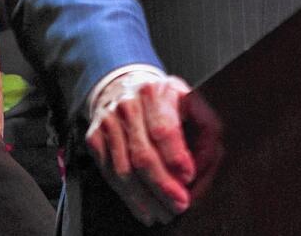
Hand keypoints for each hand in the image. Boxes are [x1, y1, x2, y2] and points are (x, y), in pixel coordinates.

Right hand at [84, 70, 222, 225]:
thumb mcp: (190, 102)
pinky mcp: (94, 138)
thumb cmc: (164, 100)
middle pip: (143, 155)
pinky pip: (109, 174)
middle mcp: (128, 105)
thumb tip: (203, 166)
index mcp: (155, 92)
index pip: (163, 129)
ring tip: (164, 213)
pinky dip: (128, 197)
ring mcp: (108, 122)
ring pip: (124, 170)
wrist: (125, 86)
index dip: (176, 157)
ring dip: (146, 198)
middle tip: (179, 204)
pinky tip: (144, 209)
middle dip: (163, 186)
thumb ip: (205, 128)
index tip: (188, 177)